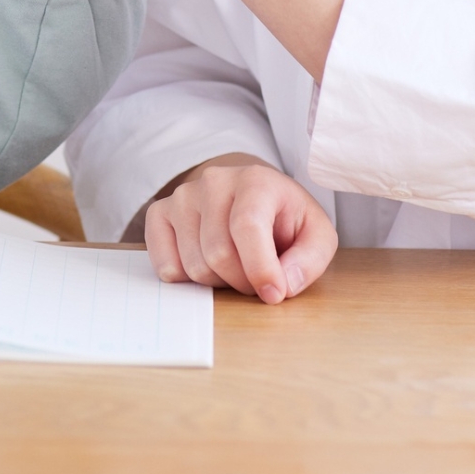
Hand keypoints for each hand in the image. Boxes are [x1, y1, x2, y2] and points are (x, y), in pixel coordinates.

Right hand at [146, 154, 337, 303]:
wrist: (250, 195)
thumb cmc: (283, 218)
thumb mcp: (315, 234)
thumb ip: (310, 259)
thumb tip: (283, 284)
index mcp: (255, 180)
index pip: (246, 227)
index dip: (260, 268)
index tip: (274, 293)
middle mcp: (213, 181)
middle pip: (218, 254)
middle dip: (242, 281)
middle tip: (257, 278)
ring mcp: (182, 196)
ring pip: (193, 265)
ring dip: (218, 282)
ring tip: (234, 267)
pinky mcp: (159, 213)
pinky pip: (165, 265)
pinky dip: (188, 278)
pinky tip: (206, 263)